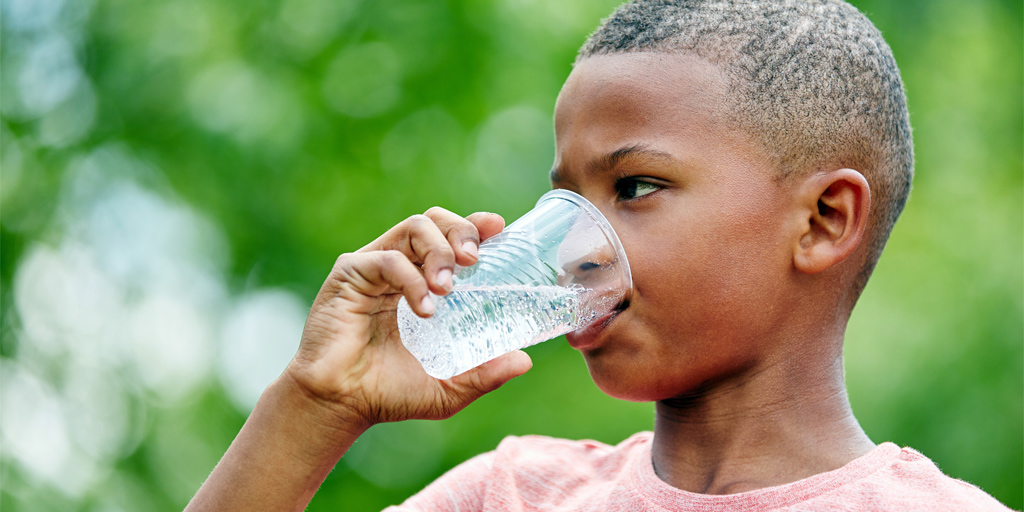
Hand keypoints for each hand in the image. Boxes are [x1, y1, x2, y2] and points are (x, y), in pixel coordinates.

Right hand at [285, 207, 532, 429]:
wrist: (340, 406)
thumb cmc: (388, 393)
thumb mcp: (449, 386)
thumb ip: (484, 374)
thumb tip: (524, 361)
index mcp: (420, 282)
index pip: (450, 239)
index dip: (474, 226)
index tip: (497, 227)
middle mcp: (398, 267)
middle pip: (433, 220)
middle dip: (460, 231)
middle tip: (474, 260)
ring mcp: (372, 266)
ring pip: (414, 227)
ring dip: (439, 251)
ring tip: (449, 288)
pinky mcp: (350, 274)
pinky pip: (388, 259)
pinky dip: (412, 279)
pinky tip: (424, 309)